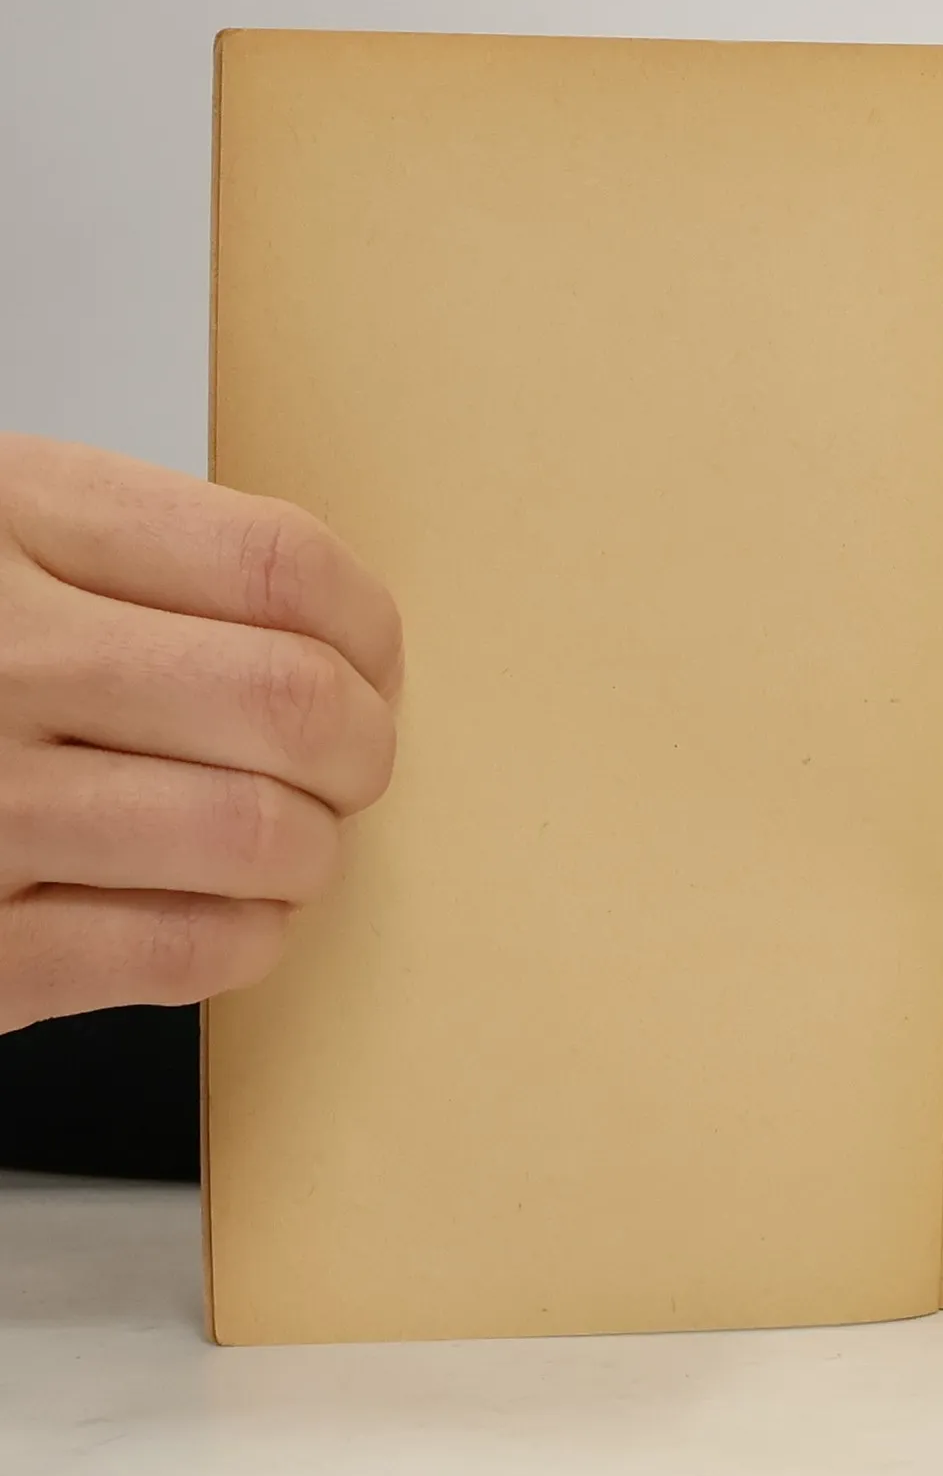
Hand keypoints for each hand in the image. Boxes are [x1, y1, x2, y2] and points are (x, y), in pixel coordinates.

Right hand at [0, 435, 400, 1031]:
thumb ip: (131, 561)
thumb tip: (334, 633)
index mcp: (6, 523)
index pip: (278, 565)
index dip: (371, 628)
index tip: (373, 662)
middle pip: (293, 703)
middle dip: (363, 748)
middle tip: (351, 764)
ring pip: (260, 836)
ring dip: (313, 852)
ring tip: (286, 842)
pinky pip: (181, 951)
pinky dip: (246, 938)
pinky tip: (225, 912)